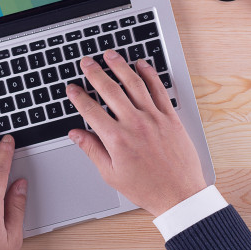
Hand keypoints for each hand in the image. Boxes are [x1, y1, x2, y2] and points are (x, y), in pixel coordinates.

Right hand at [66, 50, 207, 215]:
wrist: (179, 194)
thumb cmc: (146, 188)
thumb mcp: (111, 174)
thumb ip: (92, 150)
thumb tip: (76, 134)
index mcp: (116, 140)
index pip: (91, 110)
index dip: (78, 97)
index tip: (71, 88)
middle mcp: (134, 124)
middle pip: (110, 90)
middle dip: (95, 73)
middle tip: (86, 62)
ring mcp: (154, 118)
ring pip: (134, 84)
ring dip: (120, 66)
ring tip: (110, 55)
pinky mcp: (170, 117)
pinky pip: (158, 90)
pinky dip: (149, 74)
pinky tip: (141, 64)